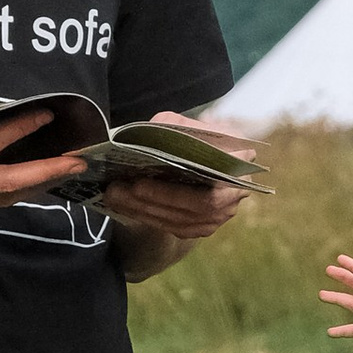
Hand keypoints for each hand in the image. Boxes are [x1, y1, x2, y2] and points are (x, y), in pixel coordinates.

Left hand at [96, 112, 256, 276]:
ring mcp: (221, 215)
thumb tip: (149, 137)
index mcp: (239, 161)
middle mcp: (235, 192)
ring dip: (143, 210)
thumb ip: (172, 127)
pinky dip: (148, 217)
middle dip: (151, 199)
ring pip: (182, 220)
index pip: (211, 179)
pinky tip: (124, 206)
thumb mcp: (185, 125)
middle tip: (117, 189)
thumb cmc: (194, 139)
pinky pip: (175, 228)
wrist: (203, 158)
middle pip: (194, 205)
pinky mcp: (204, 227)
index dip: (176, 188)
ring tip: (113, 196)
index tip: (139, 182)